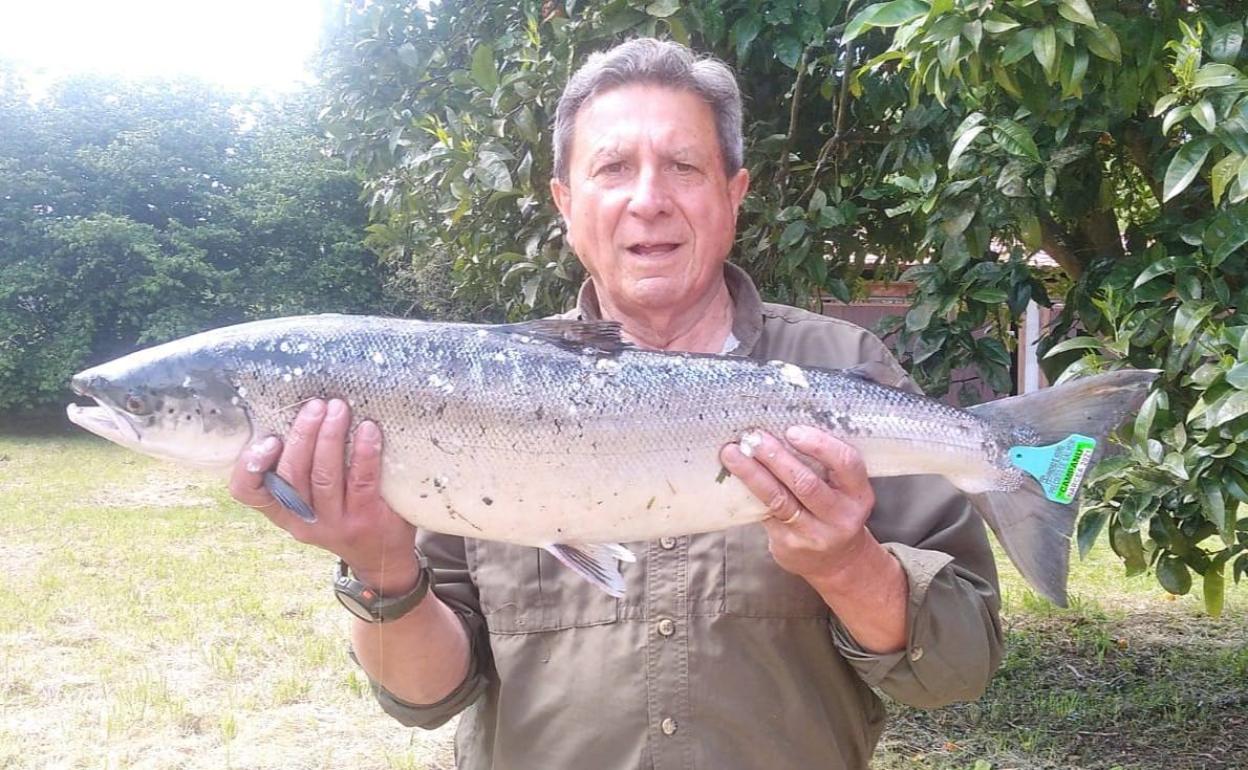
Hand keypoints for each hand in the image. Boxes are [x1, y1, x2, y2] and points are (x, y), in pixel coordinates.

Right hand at [228, 398, 418, 593]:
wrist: (383, 558)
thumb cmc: (346, 514)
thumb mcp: (313, 500)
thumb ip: (301, 469)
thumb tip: (301, 411)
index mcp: (283, 512)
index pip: (248, 493)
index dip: (249, 466)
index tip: (268, 439)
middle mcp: (304, 521)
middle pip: (292, 475)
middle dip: (302, 435)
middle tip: (315, 406)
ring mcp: (335, 523)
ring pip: (324, 477)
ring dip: (330, 437)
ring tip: (338, 409)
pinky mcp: (366, 520)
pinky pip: (362, 482)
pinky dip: (364, 452)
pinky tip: (367, 429)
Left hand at [720, 425, 878, 588]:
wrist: (837, 562)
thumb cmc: (835, 511)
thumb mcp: (844, 490)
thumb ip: (825, 465)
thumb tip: (781, 429)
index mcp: (859, 494)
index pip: (846, 464)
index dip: (820, 445)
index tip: (792, 430)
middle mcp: (840, 516)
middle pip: (806, 483)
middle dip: (776, 457)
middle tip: (753, 437)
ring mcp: (814, 534)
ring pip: (779, 499)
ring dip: (753, 473)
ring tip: (732, 454)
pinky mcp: (789, 544)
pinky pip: (765, 513)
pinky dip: (748, 492)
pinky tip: (733, 477)